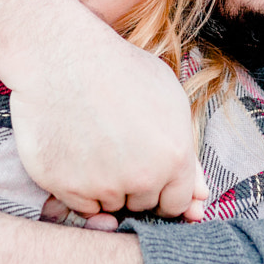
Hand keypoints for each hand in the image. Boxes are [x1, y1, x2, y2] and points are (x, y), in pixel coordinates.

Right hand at [9, 36, 209, 220]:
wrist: (62, 56)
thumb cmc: (118, 70)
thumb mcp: (168, 100)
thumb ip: (186, 153)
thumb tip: (202, 198)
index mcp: (175, 156)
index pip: (176, 203)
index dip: (162, 191)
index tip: (147, 174)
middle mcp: (143, 177)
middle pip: (142, 205)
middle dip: (133, 187)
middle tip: (116, 149)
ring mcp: (103, 185)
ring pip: (110, 206)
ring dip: (104, 188)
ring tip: (93, 145)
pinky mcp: (66, 187)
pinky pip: (80, 206)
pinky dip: (77, 189)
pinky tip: (74, 154)